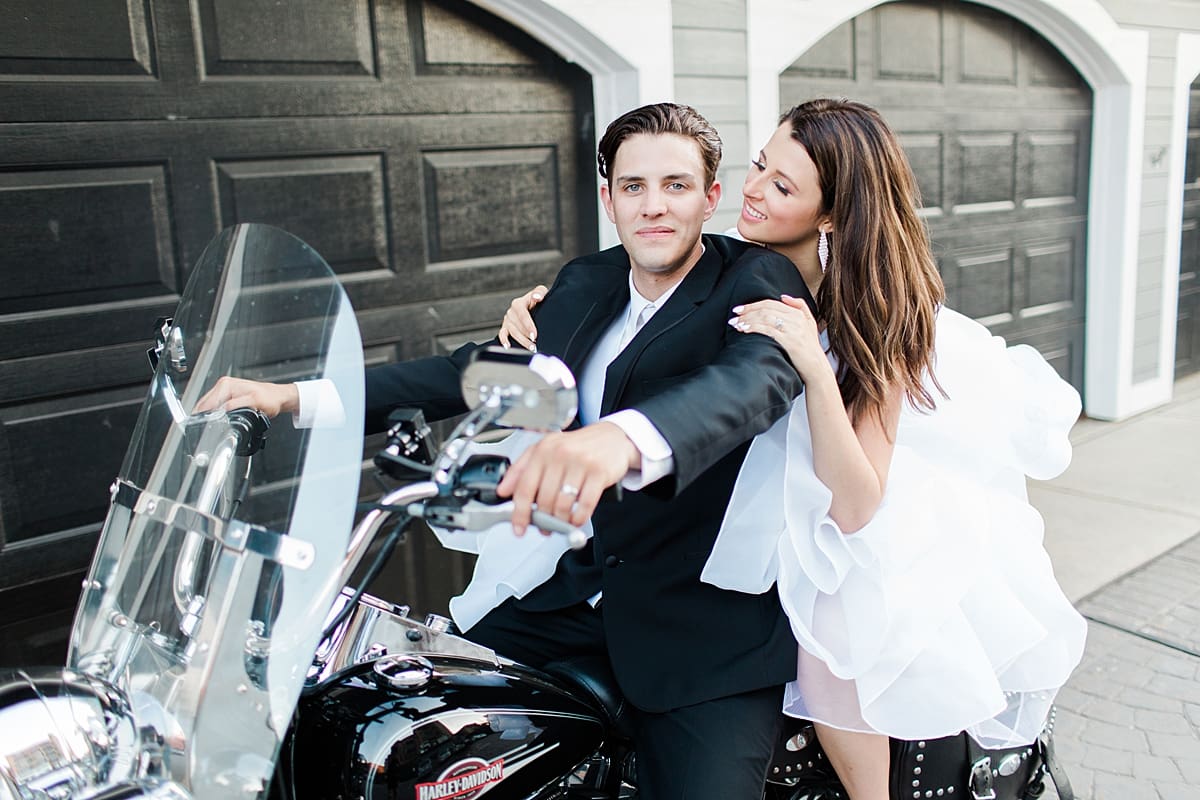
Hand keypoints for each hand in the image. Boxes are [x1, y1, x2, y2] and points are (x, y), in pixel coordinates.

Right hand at [193, 376, 298, 417]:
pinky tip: (214, 421)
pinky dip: (213, 414)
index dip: (204, 416)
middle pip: (205, 404)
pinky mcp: (227, 396)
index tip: (202, 427)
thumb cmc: (269, 398)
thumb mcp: (254, 403)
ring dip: (207, 416)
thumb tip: (222, 410)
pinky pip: (214, 406)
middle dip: (203, 417)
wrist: (277, 396)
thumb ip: (236, 406)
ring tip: (207, 427)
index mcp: (226, 385)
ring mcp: (224, 390)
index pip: (208, 403)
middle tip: (203, 430)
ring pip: (208, 406)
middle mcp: (223, 385)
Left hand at [496, 422, 637, 534]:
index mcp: (543, 450)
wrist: (613, 437)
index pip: (524, 487)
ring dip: (560, 521)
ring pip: (562, 504)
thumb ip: (522, 469)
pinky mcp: (599, 472)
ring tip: (561, 522)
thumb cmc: (578, 446)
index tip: (518, 527)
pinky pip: (585, 505)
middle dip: (543, 519)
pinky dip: (579, 518)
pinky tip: (576, 519)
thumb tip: (503, 490)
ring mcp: (580, 463)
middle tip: (545, 526)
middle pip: (543, 499)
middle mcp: (560, 454)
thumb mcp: (546, 450)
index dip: (519, 512)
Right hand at [497, 285, 547, 350]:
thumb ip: (539, 292)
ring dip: (521, 341)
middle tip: (535, 345)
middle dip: (526, 336)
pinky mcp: (505, 327)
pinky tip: (508, 346)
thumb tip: (537, 297)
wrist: (535, 305)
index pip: (522, 315)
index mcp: (518, 303)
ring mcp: (507, 320)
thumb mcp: (541, 292)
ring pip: (512, 332)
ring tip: (531, 348)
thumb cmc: (538, 300)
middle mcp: (511, 312)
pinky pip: (502, 334)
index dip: (528, 325)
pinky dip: (504, 340)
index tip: (534, 335)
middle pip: (517, 326)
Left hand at [728, 295, 831, 381]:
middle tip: (734, 315)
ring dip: (748, 320)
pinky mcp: (788, 341)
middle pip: (766, 309)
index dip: (753, 305)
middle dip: (747, 311)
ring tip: (736, 324)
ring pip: (765, 317)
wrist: (817, 368)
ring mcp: (792, 329)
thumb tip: (783, 297)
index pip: (771, 303)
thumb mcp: (810, 323)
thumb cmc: (811, 348)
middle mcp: (795, 318)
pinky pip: (767, 330)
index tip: (740, 309)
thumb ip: (800, 306)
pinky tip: (745, 330)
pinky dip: (754, 328)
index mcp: (798, 313)